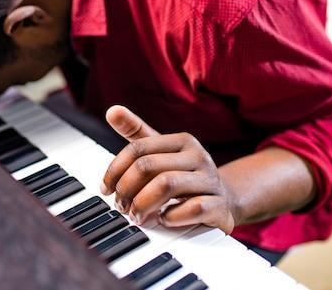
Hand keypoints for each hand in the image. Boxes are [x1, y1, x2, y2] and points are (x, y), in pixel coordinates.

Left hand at [100, 105, 237, 233]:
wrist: (224, 202)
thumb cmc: (183, 175)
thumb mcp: (160, 152)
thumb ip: (136, 133)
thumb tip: (112, 111)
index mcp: (182, 141)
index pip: (138, 148)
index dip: (115, 170)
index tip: (106, 189)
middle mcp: (198, 156)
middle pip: (148, 166)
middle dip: (127, 189)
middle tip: (121, 206)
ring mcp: (210, 180)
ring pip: (167, 185)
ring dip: (143, 204)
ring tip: (137, 216)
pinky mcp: (220, 206)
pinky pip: (193, 208)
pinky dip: (172, 217)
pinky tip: (164, 220)